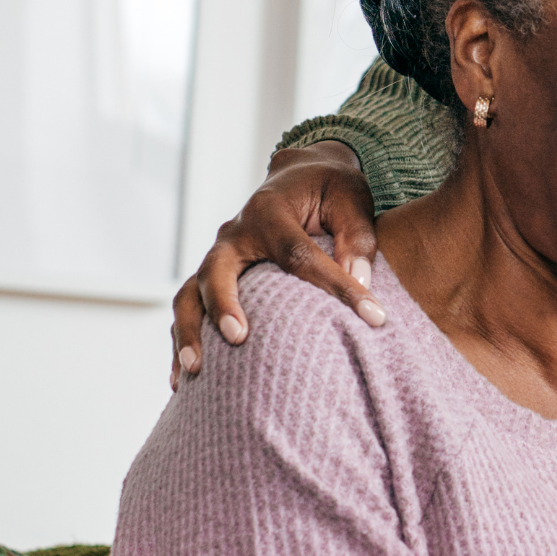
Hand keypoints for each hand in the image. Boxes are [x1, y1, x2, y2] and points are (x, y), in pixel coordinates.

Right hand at [168, 141, 381, 390]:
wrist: (299, 175)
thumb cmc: (330, 188)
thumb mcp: (352, 197)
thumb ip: (357, 236)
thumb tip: (359, 280)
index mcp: (270, 210)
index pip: (299, 254)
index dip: (337, 286)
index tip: (374, 317)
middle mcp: (235, 233)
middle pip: (217, 270)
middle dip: (223, 304)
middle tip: (238, 338)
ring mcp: (219, 256)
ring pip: (189, 294)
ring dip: (190, 332)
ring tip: (196, 372)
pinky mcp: (212, 277)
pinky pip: (188, 310)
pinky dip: (182, 341)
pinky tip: (184, 381)